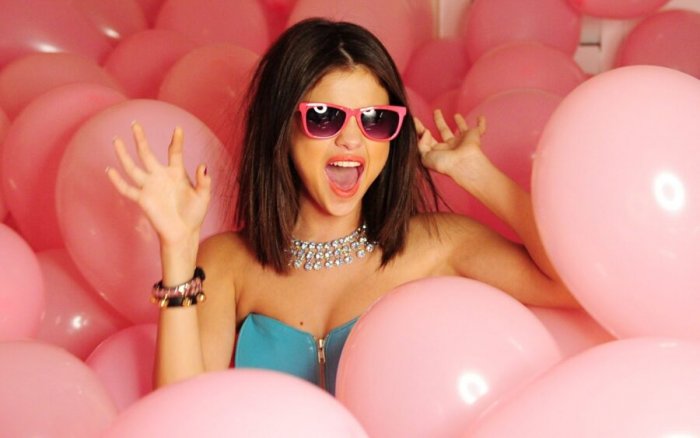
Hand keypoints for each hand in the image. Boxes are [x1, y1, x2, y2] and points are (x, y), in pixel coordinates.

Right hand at [106, 123, 210, 246]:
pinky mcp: (142, 199)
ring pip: (132, 167)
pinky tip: (109, 170)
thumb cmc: (194, 214)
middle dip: (140, 139)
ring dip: (124, 154)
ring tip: (116, 140)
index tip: (178, 128)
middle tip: (135, 124)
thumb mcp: (203, 196)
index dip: (176, 140)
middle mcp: (160, 176)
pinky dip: (117, 181)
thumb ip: (204, 181)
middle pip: (147, 154)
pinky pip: (127, 189)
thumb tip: (202, 166)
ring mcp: (150, 187)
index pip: (174, 152)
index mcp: (176, 173)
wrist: (183, 232)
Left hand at [415, 109, 486, 175]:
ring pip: (461, 128)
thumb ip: (421, 143)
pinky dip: (482, 123)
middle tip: (436, 111)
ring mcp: (463, 141)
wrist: (463, 164)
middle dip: (439, 121)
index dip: (420, 129)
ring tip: (456, 115)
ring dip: (460, 122)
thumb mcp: (425, 156)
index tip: (414, 120)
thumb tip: (426, 132)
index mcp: (439, 151)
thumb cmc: (445, 164)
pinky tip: (481, 117)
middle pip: (444, 131)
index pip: (428, 138)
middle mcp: (451, 146)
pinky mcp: (474, 136)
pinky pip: (480, 129)